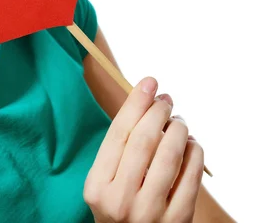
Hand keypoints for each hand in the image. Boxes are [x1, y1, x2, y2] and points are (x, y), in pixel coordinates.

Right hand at [83, 77, 203, 222]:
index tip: (149, 82)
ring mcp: (150, 214)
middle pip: (144, 141)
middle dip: (158, 112)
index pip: (119, 133)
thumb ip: (119, 150)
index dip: (136, 103)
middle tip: (166, 99)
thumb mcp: (104, 182)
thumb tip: (144, 103)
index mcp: (97, 186)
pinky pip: (191, 178)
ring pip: (170, 157)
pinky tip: (192, 143)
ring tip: (179, 121)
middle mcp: (120, 200)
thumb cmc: (118, 207)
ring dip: (178, 129)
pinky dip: (195, 154)